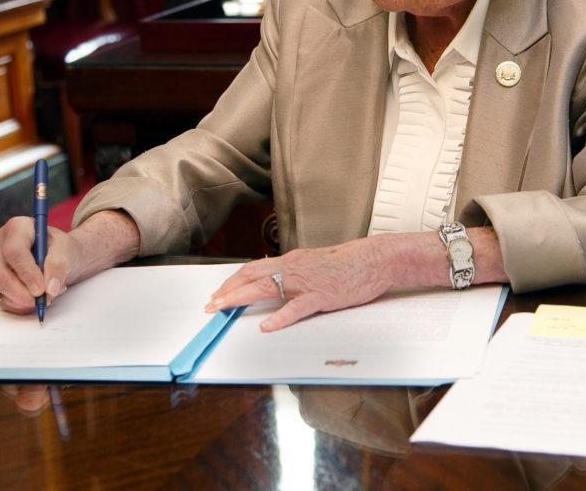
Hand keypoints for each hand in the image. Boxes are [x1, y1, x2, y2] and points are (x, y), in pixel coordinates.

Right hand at [0, 210, 140, 315]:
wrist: (67, 257)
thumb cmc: (69, 250)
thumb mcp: (70, 253)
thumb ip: (60, 267)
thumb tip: (51, 289)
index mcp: (17, 227)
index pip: (14, 251)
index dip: (26, 272)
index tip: (42, 290)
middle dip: (19, 291)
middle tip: (40, 305)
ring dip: (16, 300)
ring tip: (39, 305)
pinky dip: (12, 304)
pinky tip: (31, 305)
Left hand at [205, 238, 397, 331]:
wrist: (376, 258)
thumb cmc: (350, 263)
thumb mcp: (316, 264)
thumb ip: (296, 273)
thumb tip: (277, 284)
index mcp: (293, 260)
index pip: (254, 268)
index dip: (233, 281)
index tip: (218, 293)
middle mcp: (295, 267)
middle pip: (252, 276)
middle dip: (228, 290)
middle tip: (210, 305)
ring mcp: (308, 282)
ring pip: (267, 288)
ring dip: (241, 298)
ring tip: (223, 308)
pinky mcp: (323, 295)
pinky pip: (297, 307)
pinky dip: (280, 318)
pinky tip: (266, 327)